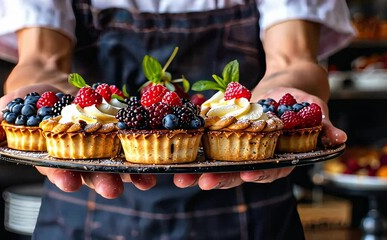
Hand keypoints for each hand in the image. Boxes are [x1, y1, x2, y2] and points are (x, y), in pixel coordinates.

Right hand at [0, 84, 156, 198]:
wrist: (52, 84)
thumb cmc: (30, 100)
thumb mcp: (13, 107)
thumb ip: (2, 121)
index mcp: (54, 155)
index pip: (57, 170)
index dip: (63, 177)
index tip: (70, 182)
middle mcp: (79, 154)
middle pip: (92, 172)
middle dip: (103, 181)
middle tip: (113, 188)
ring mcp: (99, 144)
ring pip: (116, 162)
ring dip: (132, 172)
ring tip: (146, 179)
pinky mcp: (116, 129)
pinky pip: (131, 137)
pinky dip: (144, 142)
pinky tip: (158, 145)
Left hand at [174, 86, 346, 189]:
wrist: (285, 87)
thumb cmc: (301, 101)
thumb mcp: (314, 110)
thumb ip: (323, 126)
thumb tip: (340, 138)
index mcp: (279, 156)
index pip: (269, 170)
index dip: (259, 173)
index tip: (247, 173)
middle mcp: (257, 157)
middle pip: (238, 173)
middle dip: (220, 178)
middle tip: (200, 182)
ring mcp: (240, 148)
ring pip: (219, 163)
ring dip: (200, 170)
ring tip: (180, 176)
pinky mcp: (225, 135)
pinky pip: (209, 143)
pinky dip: (195, 147)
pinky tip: (177, 150)